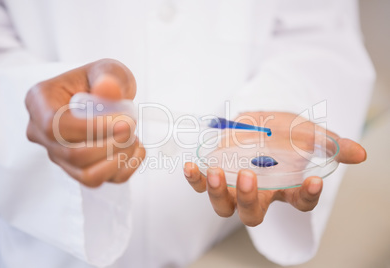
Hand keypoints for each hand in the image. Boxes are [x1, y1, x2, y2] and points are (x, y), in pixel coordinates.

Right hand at [25, 59, 145, 186]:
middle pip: (73, 156)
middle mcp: (42, 134)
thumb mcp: (108, 69)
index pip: (56, 127)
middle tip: (132, 126)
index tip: (124, 121)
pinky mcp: (76, 170)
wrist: (102, 97)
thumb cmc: (100, 80)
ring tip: (133, 138)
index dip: (92, 129)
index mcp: (40, 102)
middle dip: (111, 145)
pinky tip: (136, 148)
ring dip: (118, 160)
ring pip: (87, 176)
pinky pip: (100, 181)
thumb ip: (109, 76)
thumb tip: (107, 89)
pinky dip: (124, 169)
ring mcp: (59, 156)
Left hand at [184, 112, 365, 225]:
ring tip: (216, 173)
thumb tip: (360, 154)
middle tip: (250, 178)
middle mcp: (260, 194)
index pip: (300, 201)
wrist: (259, 120)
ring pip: (225, 206)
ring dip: (218, 193)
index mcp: (286, 187)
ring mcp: (235, 187)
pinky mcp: (215, 175)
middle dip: (251, 200)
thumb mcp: (308, 132)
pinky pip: (202, 185)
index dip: (307, 195)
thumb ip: (331, 143)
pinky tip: (191, 167)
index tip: (313, 179)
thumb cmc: (285, 130)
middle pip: (254, 214)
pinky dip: (195, 180)